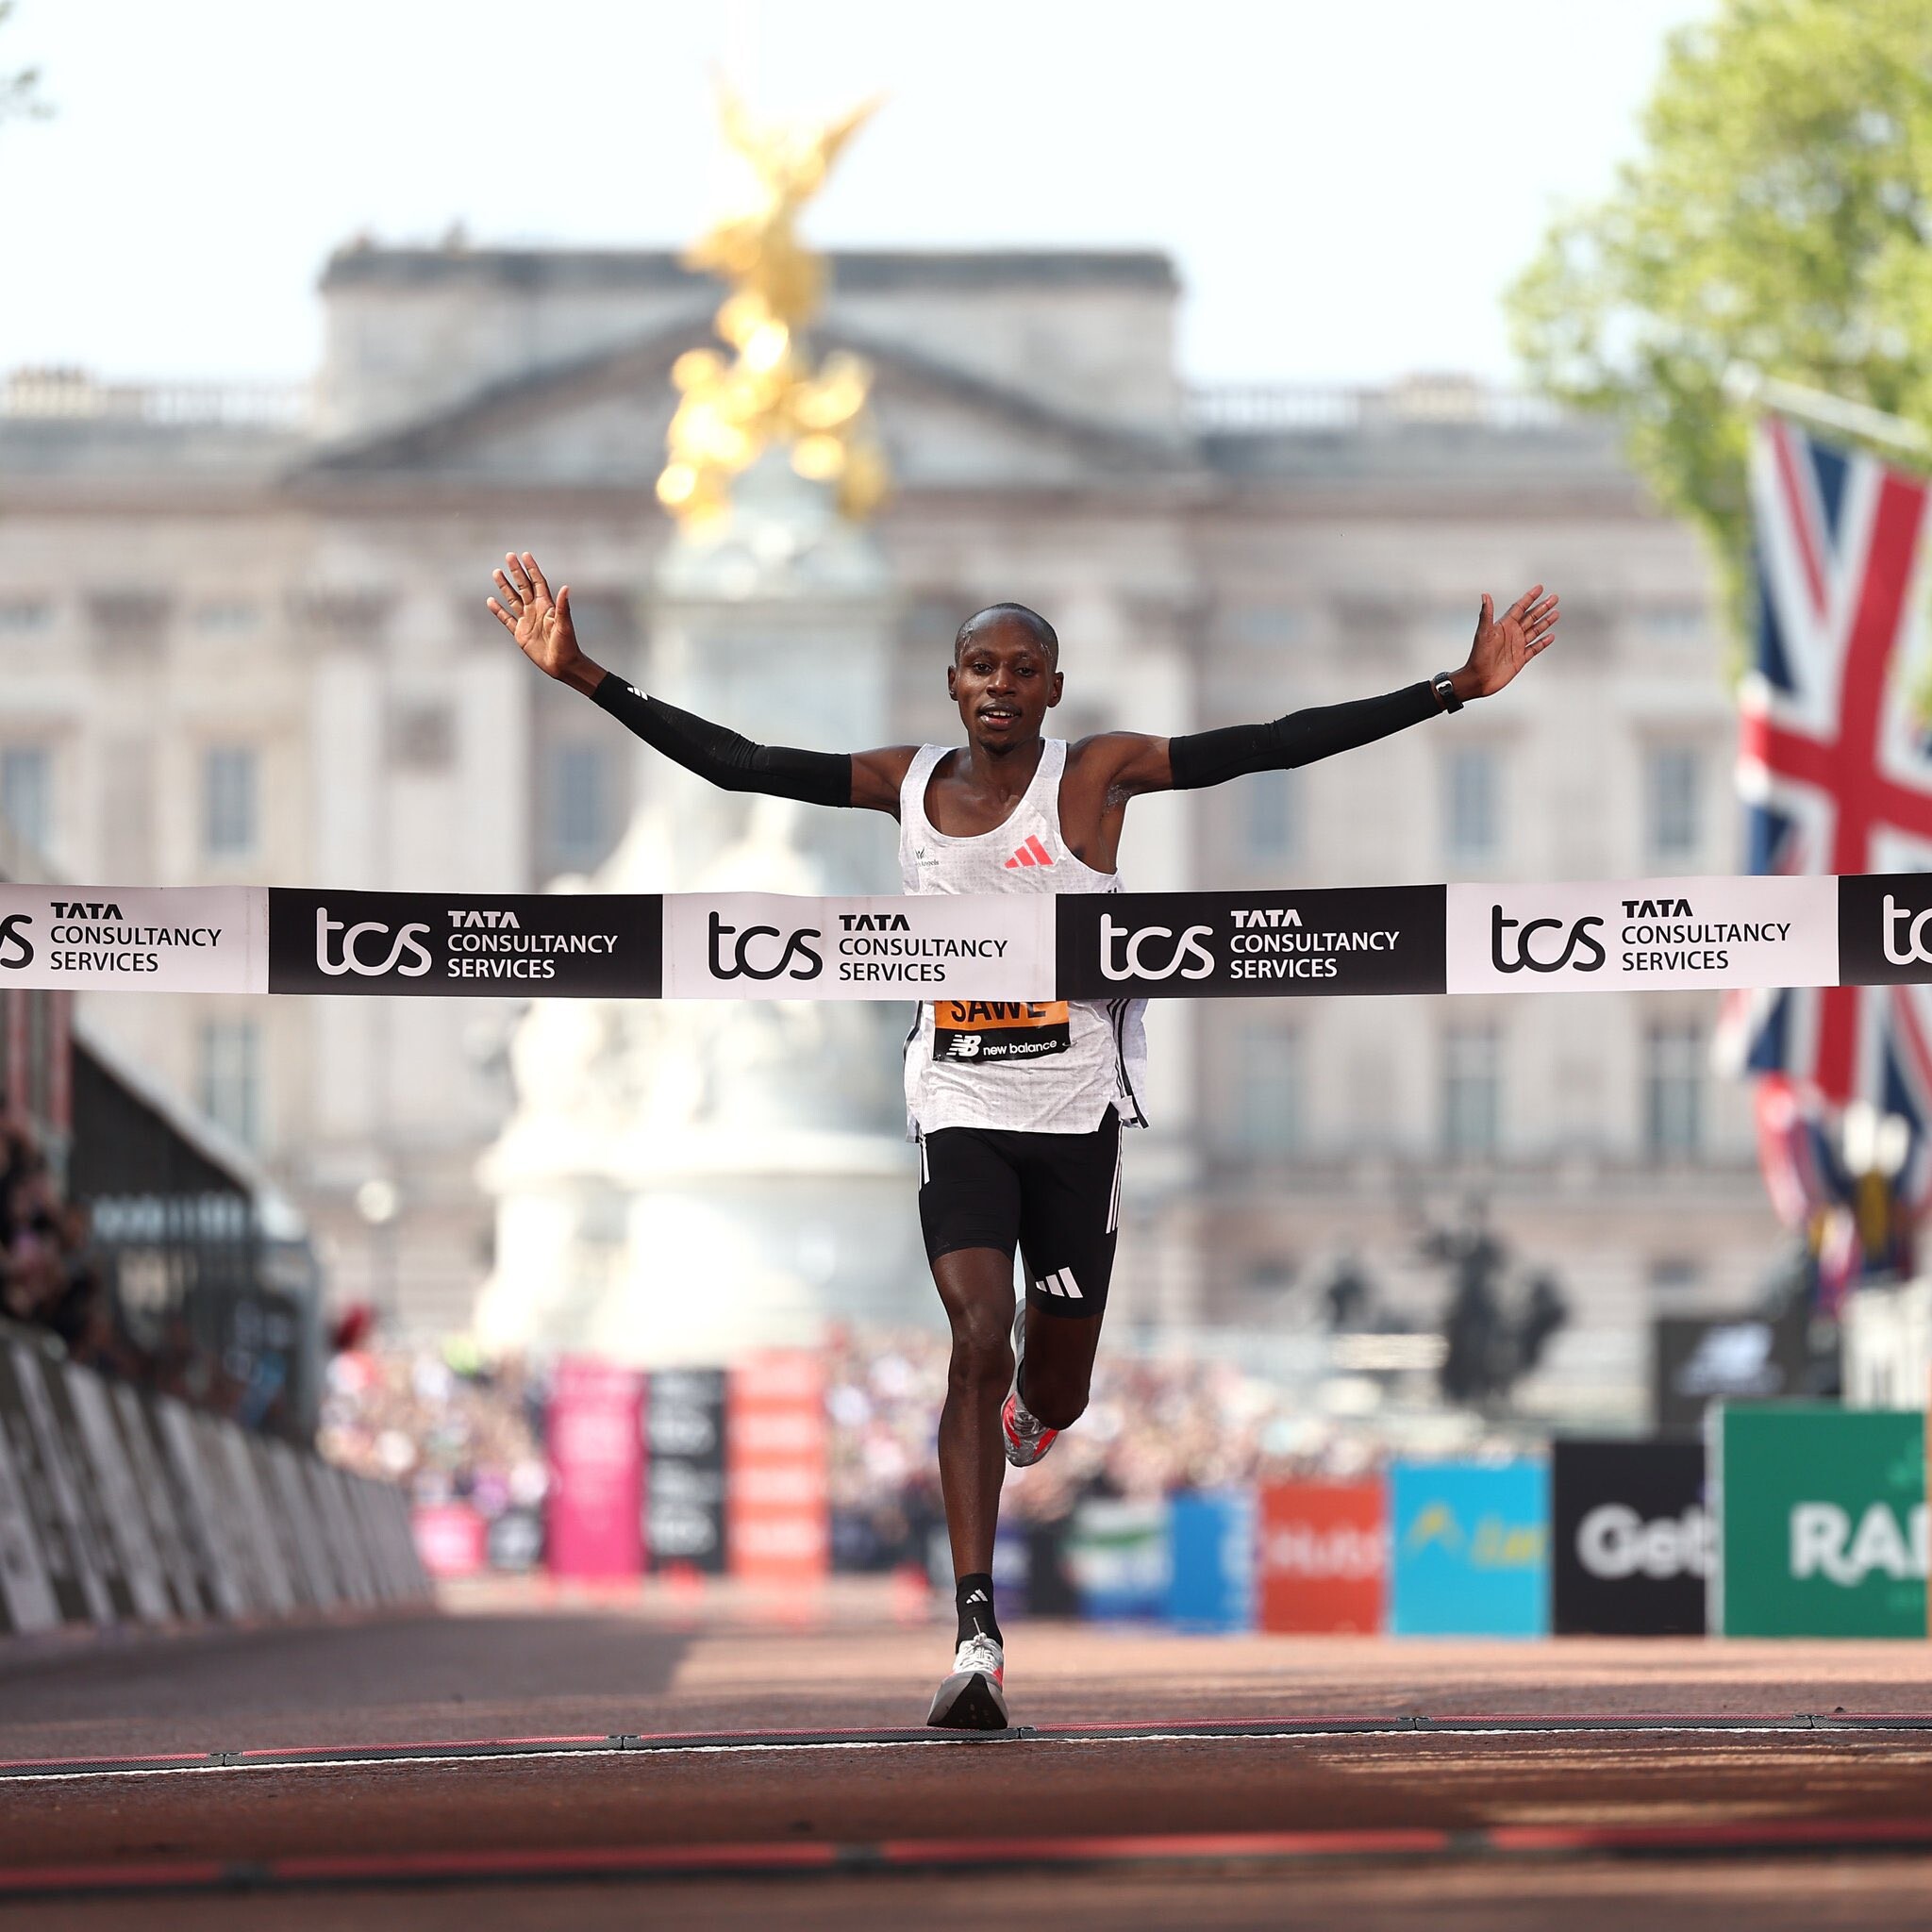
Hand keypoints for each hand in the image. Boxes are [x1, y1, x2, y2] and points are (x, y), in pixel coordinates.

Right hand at [487, 552, 587, 684]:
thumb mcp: (564, 625)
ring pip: (513, 599)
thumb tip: (566, 588)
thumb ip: (563, 607)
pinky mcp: (520, 633)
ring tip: (496, 572)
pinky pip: (506, 619)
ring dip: (505, 586)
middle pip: (523, 586)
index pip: (537, 582)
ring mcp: (527, 620)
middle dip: (516, 571)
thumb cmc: (567, 645)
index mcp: (547, 606)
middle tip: (508, 555)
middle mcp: (536, 610)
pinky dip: (498, 610)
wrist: (562, 665)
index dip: (532, 569)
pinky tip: (490, 601)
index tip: (525, 555)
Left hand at [1457, 585, 1559, 699]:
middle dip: (1542, 607)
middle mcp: (1512, 634)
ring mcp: (1517, 646)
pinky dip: (1543, 643)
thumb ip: (1486, 614)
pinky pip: (1534, 648)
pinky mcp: (1520, 659)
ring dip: (1545, 622)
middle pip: (1530, 617)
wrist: (1479, 679)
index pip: (1519, 608)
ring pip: (1535, 630)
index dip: (1529, 598)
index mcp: (1504, 626)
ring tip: (1556, 613)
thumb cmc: (1478, 657)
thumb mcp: (1483, 633)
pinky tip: (1550, 636)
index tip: (1540, 588)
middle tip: (1554, 598)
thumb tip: (1485, 596)